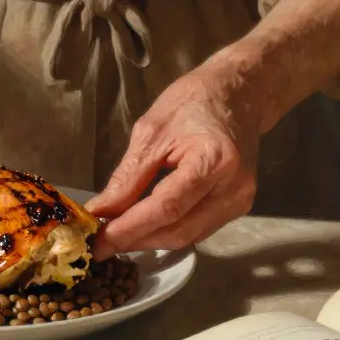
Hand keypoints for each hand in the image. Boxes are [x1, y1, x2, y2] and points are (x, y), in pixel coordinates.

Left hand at [84, 63, 264, 258]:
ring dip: (150, 241)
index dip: (130, 229)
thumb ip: (128, 176)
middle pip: (179, 230)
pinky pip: (198, 230)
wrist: (239, 94)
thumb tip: (101, 210)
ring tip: (118, 236)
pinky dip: (168, 231)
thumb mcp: (151, 131)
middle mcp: (233, 188)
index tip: (99, 242)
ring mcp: (240, 200)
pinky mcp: (238, 206)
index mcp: (213, 161)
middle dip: (136, 240)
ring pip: (188, 236)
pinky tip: (145, 227)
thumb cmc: (193, 101)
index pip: (166, 208)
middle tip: (101, 244)